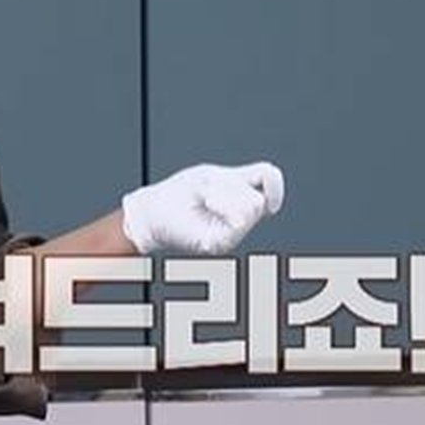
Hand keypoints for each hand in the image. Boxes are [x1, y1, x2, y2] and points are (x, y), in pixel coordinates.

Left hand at [119, 162, 284, 254]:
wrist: (150, 213)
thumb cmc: (176, 196)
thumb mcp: (207, 179)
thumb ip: (237, 184)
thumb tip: (260, 204)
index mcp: (239, 198)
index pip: (270, 182)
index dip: (275, 183)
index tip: (262, 192)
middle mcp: (240, 219)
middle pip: (257, 197)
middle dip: (231, 186)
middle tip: (206, 191)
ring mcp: (231, 234)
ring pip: (251, 206)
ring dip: (225, 194)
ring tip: (205, 199)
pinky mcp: (220, 245)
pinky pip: (238, 221)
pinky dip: (223, 204)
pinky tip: (207, 204)